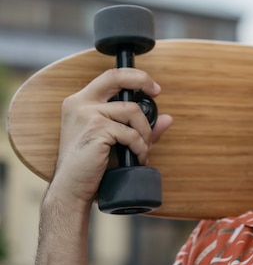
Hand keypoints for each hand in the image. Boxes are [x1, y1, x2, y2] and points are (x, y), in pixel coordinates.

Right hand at [49, 67, 173, 207]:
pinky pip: (131, 133)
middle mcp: (80, 103)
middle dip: (142, 80)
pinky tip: (137, 157)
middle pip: (116, 77)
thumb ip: (139, 127)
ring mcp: (87, 114)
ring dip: (145, 132)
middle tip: (157, 92)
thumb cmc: (90, 164)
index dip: (134, 77)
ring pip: (132, 111)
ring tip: (143, 149)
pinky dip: (140, 147)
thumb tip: (168, 119)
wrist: (71, 187)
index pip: (109, 76)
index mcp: (80, 102)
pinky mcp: (96, 129)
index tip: (152, 87)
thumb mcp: (115, 139)